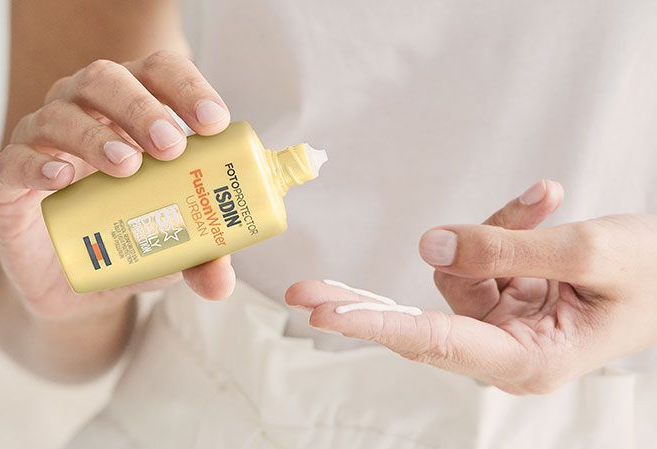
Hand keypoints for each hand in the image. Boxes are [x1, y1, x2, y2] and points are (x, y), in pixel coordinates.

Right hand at [0, 51, 234, 320]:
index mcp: (136, 112)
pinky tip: (62, 178)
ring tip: (126, 167)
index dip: (187, 88)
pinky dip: (38, 163)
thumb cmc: (131, 236)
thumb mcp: (175, 246)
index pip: (160, 74)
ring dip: (96, 135)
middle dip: (143, 108)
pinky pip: (16, 159)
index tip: (214, 123)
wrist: (73, 278)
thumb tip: (221, 280)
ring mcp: (45, 140)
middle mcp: (88, 111)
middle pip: (108, 79)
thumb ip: (203, 255)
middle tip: (171, 146)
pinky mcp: (10, 178)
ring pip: (61, 113)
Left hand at [286, 180, 656, 393]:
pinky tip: (543, 202)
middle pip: (418, 324)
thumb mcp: (590, 253)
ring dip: (496, 228)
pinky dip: (505, 224)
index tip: (324, 316)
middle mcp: (504, 348)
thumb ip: (510, 248)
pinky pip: (480, 252)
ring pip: (458, 268)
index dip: (376, 326)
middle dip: (369, 299)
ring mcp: (501, 321)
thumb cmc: (652, 274)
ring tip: (546, 203)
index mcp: (528, 361)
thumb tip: (431, 244)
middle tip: (306, 291)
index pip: (435, 342)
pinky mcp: (503, 295)